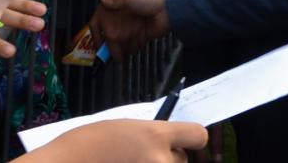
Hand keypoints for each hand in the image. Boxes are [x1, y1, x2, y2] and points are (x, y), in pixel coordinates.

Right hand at [34, 119, 206, 162]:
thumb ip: (152, 136)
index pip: (198, 135)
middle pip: (181, 160)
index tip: (181, 141)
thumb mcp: (124, 129)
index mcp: (155, 135)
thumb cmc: (89, 144)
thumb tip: (172, 143)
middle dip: (166, 159)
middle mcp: (160, 160)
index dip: (190, 138)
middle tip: (139, 157)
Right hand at [96, 0, 169, 60]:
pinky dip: (135, 46)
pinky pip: (133, 46)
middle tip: (108, 55)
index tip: (96, 43)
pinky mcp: (140, 37)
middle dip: (110, 46)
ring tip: (123, 50)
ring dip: (123, 47)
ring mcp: (132, 29)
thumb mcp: (129, 0)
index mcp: (120, 8)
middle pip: (111, 37)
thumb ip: (115, 3)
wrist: (166, 10)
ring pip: (122, 43)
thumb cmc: (148, 1)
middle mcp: (123, 20)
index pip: (102, 22)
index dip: (97, 33)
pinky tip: (137, 42)